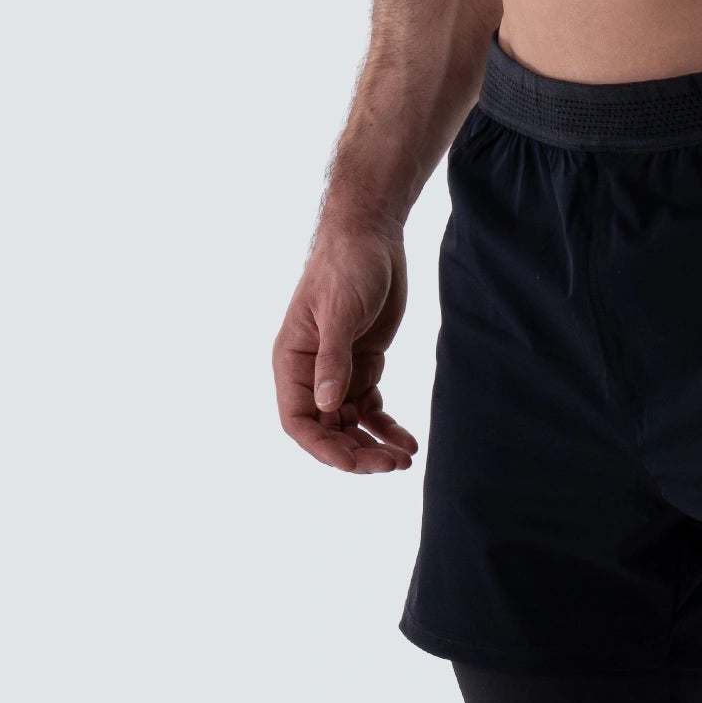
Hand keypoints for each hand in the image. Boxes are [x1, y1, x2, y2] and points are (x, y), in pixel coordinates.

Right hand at [273, 226, 417, 473]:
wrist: (371, 237)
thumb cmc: (347, 266)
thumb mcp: (339, 312)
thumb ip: (332, 360)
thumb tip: (324, 405)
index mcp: (292, 362)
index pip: (297, 422)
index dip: (322, 448)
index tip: (353, 463)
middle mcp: (310, 374)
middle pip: (327, 432)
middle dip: (356, 453)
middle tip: (392, 465)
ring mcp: (337, 373)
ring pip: (350, 427)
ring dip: (374, 446)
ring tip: (405, 459)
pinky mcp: (362, 368)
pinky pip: (371, 411)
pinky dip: (388, 428)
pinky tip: (409, 441)